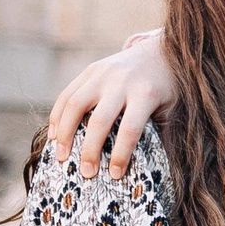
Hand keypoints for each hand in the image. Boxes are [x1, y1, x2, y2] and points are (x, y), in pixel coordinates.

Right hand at [45, 31, 176, 178]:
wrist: (160, 51)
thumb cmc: (166, 88)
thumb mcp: (169, 109)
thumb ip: (158, 132)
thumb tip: (143, 168)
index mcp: (145, 94)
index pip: (130, 129)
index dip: (121, 154)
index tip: (115, 174)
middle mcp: (122, 82)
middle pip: (100, 119)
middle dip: (90, 150)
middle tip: (86, 173)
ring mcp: (103, 74)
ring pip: (75, 104)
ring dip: (65, 133)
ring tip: (62, 157)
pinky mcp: (90, 70)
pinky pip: (67, 94)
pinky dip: (58, 115)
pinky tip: (55, 135)